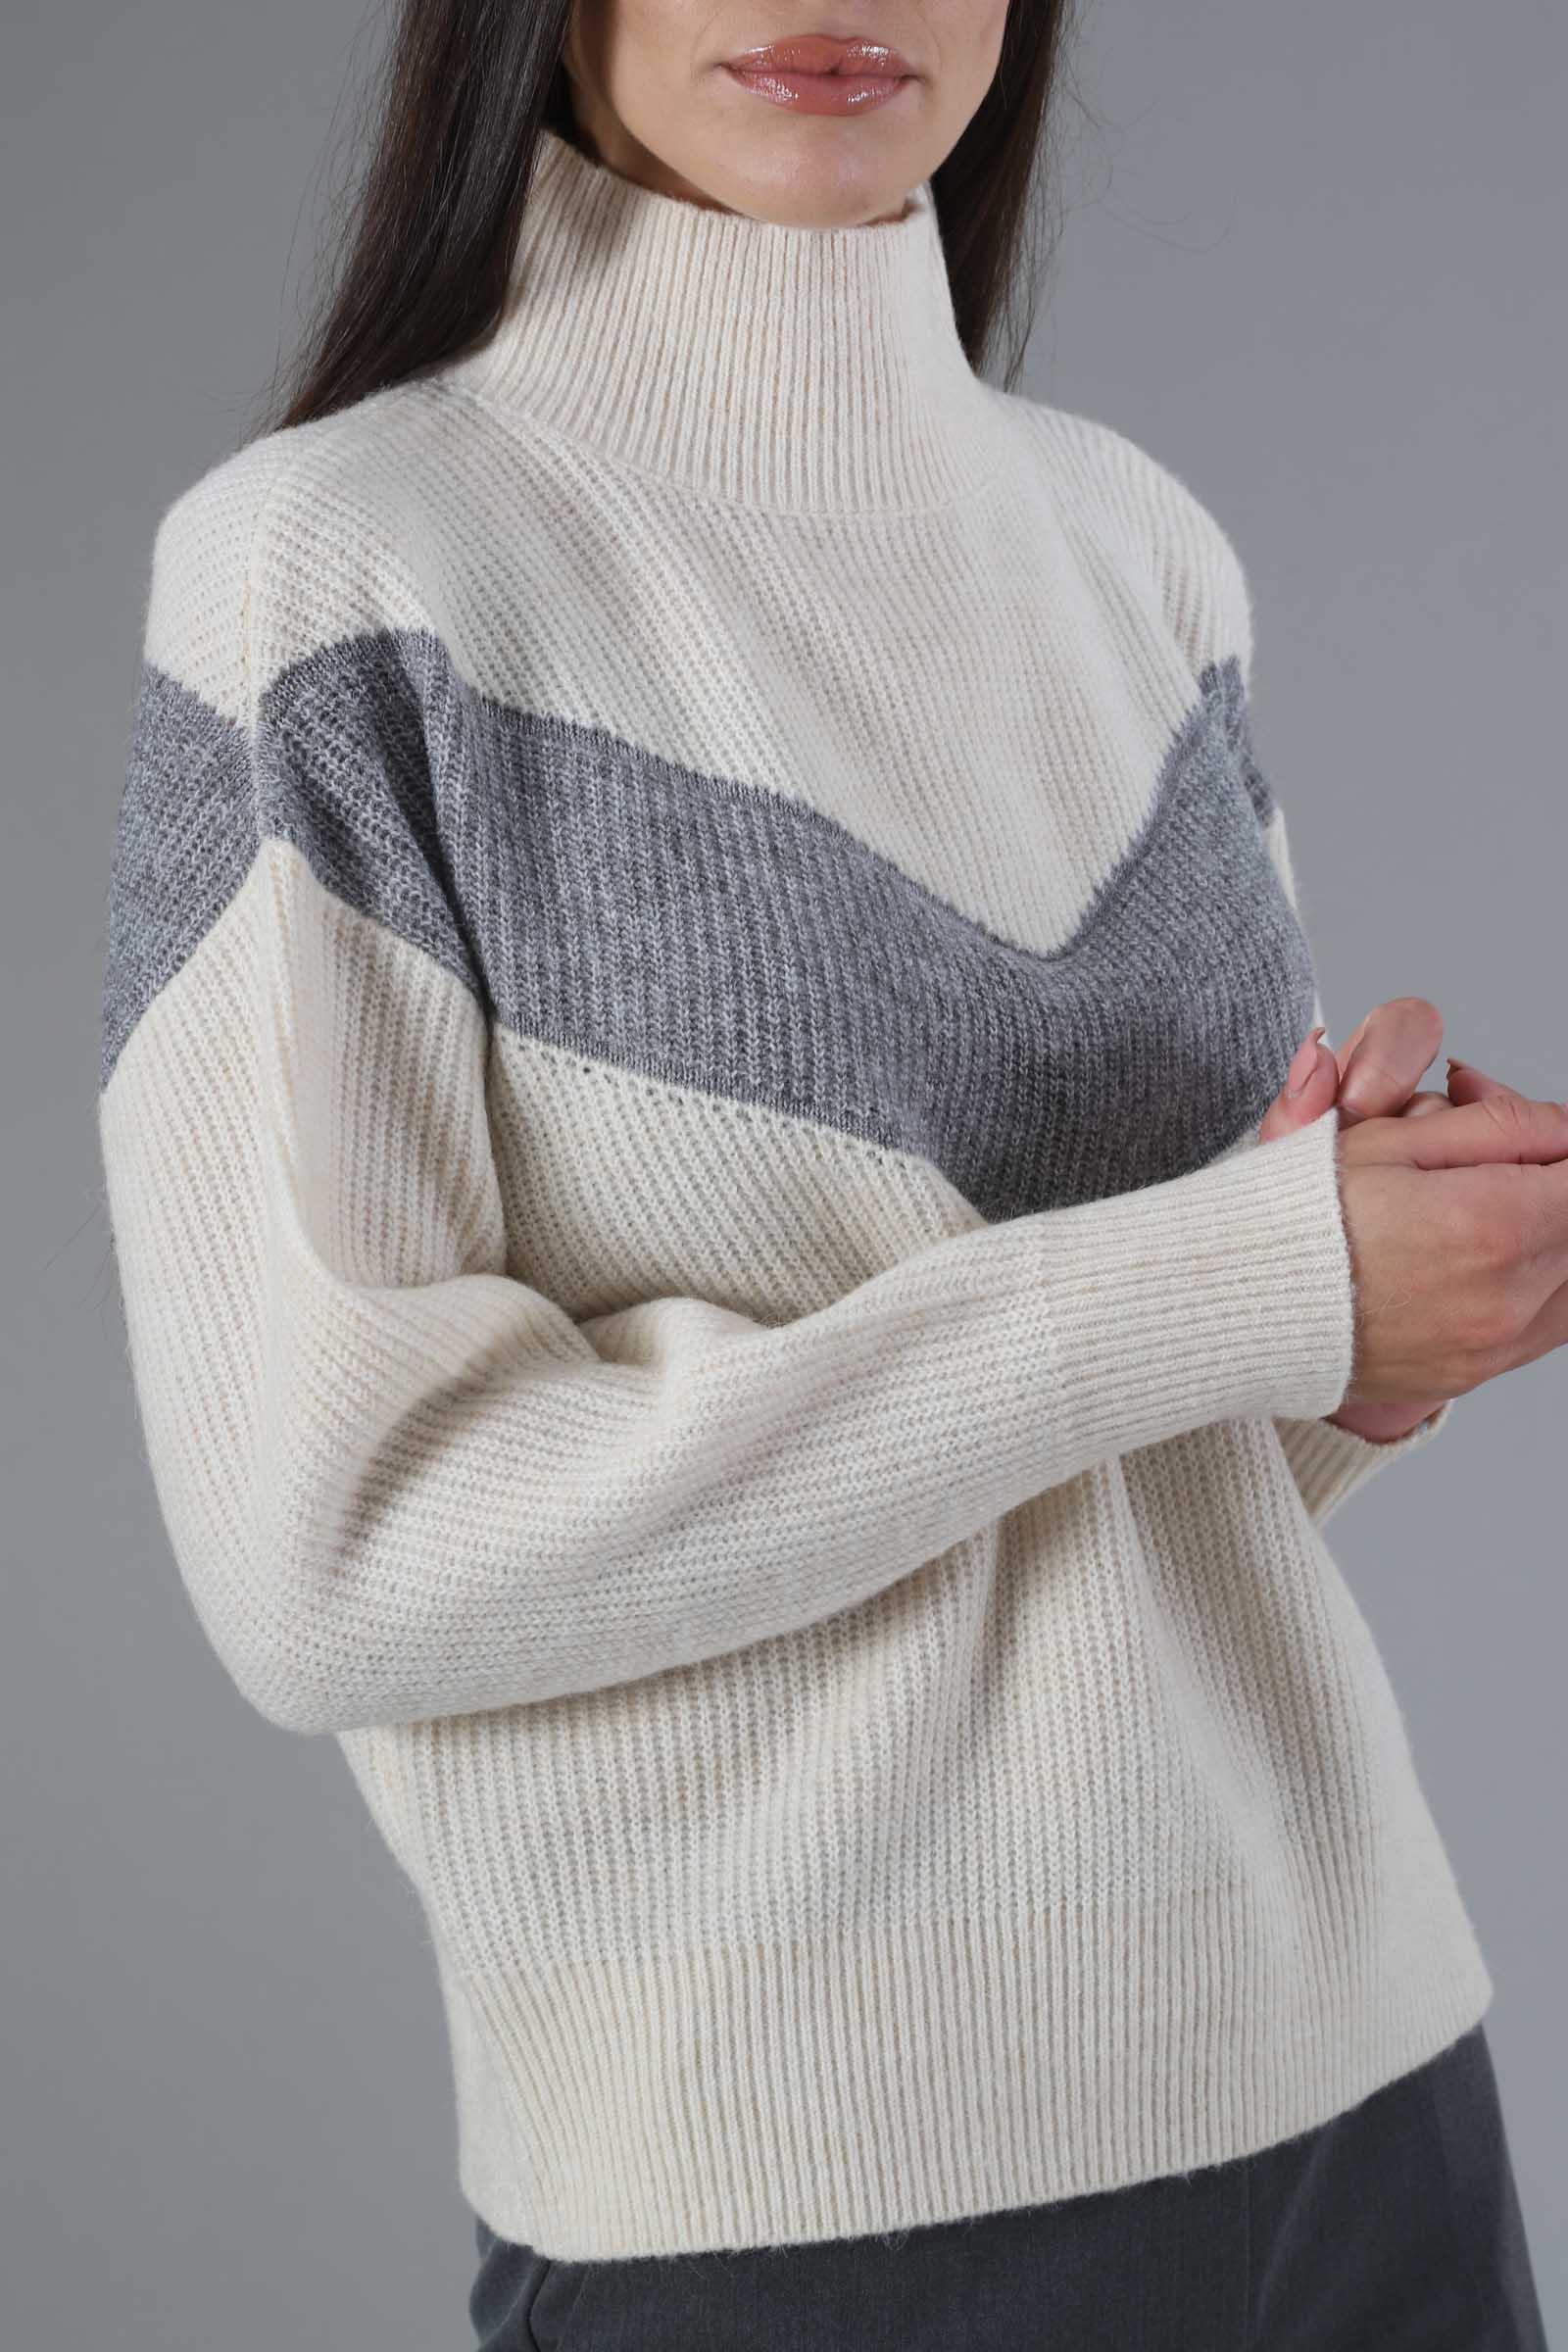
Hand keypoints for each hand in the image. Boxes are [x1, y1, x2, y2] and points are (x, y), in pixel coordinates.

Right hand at [1260, 998, 1567, 1436]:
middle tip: (1494, 1168)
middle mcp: (1507, 1296)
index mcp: (1491, 1224)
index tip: (1520, 1138)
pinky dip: (1539, 1289)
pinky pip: (1548, 1327)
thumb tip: (1561, 1127)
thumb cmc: (1300, 1218)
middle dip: (1551, 1189)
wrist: (1240, 1306)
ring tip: (1490, 1217)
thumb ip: (1498, 1124)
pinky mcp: (1476, 1373)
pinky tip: (1482, 1262)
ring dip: (1551, 1241)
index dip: (1555, 1148)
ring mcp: (1495, 1345)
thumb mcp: (1389, 1139)